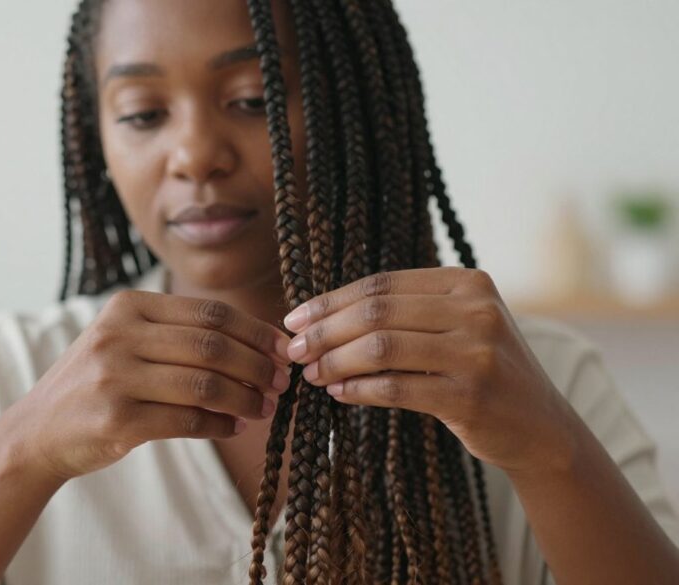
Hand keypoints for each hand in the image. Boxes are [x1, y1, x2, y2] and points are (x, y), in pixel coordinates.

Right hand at [14, 289, 292, 481]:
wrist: (37, 431)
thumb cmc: (96, 385)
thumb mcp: (125, 342)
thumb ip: (179, 336)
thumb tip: (259, 346)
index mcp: (128, 306)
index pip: (210, 312)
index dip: (256, 331)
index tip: (284, 349)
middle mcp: (119, 335)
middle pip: (213, 345)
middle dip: (258, 366)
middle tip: (281, 384)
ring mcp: (115, 376)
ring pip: (205, 383)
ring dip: (245, 398)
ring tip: (263, 408)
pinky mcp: (117, 419)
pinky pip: (188, 420)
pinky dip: (220, 425)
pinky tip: (233, 426)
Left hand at [282, 267, 581, 476]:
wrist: (541, 428)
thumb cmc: (482, 372)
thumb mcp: (458, 326)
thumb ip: (408, 311)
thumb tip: (322, 313)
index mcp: (469, 282)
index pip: (382, 285)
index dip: (331, 301)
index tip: (294, 319)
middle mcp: (476, 310)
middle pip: (376, 313)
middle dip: (325, 331)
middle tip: (292, 349)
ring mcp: (476, 353)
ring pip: (380, 348)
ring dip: (334, 361)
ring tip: (310, 373)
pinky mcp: (470, 396)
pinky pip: (395, 388)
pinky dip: (357, 390)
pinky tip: (336, 393)